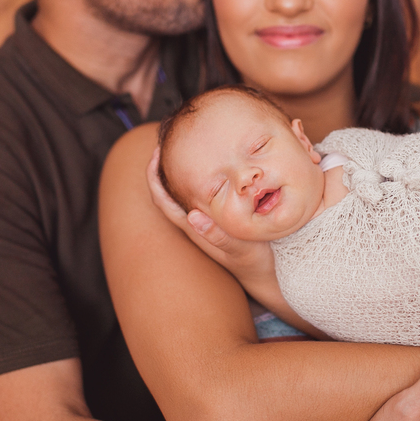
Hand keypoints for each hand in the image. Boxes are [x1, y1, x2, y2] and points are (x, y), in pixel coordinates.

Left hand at [146, 147, 272, 276]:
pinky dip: (195, 180)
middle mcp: (194, 226)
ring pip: (179, 196)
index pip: (162, 202)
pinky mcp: (215, 224)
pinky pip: (197, 198)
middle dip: (160, 169)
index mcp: (194, 229)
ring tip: (182, 150)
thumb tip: (192, 216)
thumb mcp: (240, 249)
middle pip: (165, 195)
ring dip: (176, 174)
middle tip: (165, 143)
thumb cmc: (254, 262)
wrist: (265, 277)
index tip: (155, 152)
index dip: (153, 177)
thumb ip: (218, 236)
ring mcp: (204, 225)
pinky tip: (209, 170)